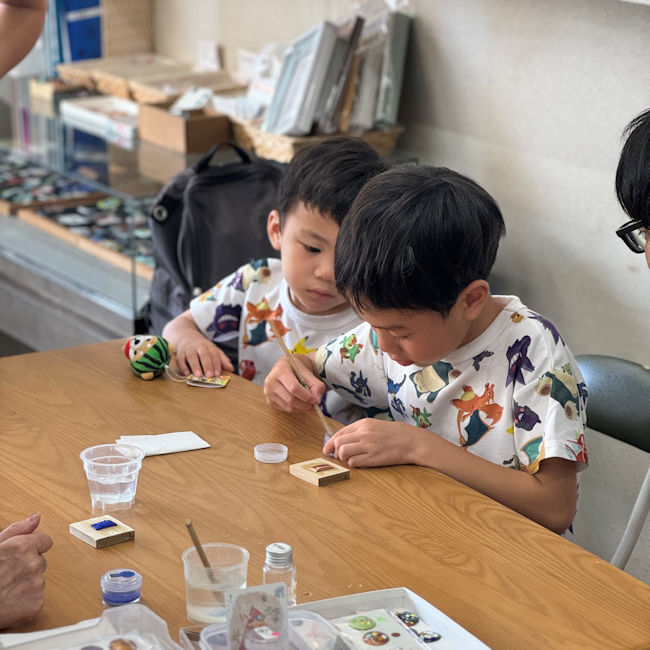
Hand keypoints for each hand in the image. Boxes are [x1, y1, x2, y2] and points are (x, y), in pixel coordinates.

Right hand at [0, 512, 52, 628]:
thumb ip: (17, 530)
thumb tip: (36, 517)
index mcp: (23, 547)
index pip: (45, 541)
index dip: (33, 548)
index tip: (21, 556)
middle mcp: (33, 564)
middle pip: (39, 562)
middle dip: (26, 567)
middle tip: (5, 577)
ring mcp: (36, 584)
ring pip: (38, 581)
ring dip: (26, 585)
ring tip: (4, 590)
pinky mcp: (36, 604)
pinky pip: (37, 599)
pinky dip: (26, 603)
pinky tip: (9, 603)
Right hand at [162, 310, 233, 377]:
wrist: (185, 335)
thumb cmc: (201, 347)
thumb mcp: (213, 350)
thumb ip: (222, 360)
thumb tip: (231, 369)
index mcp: (209, 346)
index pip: (214, 354)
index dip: (216, 363)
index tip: (218, 373)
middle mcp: (199, 346)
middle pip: (204, 354)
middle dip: (207, 365)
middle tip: (209, 375)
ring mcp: (188, 349)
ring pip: (191, 356)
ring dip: (195, 366)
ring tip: (198, 375)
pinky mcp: (179, 353)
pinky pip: (180, 359)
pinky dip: (183, 367)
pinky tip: (186, 374)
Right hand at [264, 356, 323, 411]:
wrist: (286, 367)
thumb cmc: (296, 369)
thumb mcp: (308, 373)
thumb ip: (316, 385)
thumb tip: (317, 400)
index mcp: (280, 370)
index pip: (294, 388)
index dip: (306, 396)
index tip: (315, 400)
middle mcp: (271, 381)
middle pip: (290, 399)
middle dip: (305, 404)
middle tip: (314, 404)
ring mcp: (268, 392)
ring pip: (288, 406)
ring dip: (301, 408)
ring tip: (308, 404)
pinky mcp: (269, 400)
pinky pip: (284, 409)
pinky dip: (295, 409)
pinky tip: (299, 403)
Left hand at [323, 418, 421, 466]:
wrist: (409, 441)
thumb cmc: (391, 434)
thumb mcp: (374, 426)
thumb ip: (358, 431)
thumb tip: (340, 440)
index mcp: (363, 424)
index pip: (339, 433)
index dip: (330, 442)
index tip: (327, 449)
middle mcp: (364, 434)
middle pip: (338, 442)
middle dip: (334, 450)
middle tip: (336, 455)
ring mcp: (368, 446)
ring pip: (343, 452)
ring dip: (342, 458)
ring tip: (348, 459)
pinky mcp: (373, 458)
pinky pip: (353, 462)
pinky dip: (352, 464)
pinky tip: (358, 462)